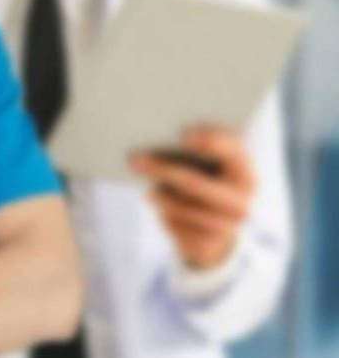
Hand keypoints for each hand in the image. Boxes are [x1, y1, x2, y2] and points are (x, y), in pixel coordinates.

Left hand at [130, 126, 256, 269]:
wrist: (217, 231)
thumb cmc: (208, 184)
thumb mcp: (212, 167)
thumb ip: (197, 152)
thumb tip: (159, 148)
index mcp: (246, 173)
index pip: (233, 151)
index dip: (211, 141)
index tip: (183, 134)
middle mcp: (241, 201)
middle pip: (194, 183)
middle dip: (162, 170)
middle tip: (135, 160)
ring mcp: (226, 227)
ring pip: (181, 207)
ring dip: (159, 196)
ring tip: (148, 190)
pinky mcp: (205, 246)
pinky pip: (175, 227)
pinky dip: (164, 214)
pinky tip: (159, 205)